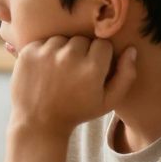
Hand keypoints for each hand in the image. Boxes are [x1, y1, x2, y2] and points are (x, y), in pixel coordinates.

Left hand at [10, 36, 137, 137]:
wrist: (38, 122)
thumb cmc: (76, 112)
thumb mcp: (108, 102)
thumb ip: (126, 76)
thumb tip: (131, 50)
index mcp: (92, 68)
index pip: (103, 44)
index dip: (100, 57)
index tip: (92, 70)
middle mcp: (70, 56)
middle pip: (82, 40)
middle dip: (82, 53)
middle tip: (74, 72)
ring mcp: (47, 53)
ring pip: (63, 39)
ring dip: (63, 50)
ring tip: (59, 71)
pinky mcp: (29, 52)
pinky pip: (44, 41)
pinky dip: (45, 52)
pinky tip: (45, 69)